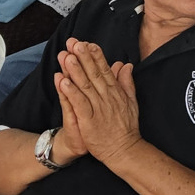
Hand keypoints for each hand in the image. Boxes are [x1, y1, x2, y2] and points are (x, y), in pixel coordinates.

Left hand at [54, 41, 141, 167]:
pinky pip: (79, 104)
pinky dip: (71, 92)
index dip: (96, 56)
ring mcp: (98, 110)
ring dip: (75, 70)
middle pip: (93, 74)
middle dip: (83, 57)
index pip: (105, 70)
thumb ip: (126, 82)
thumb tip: (125, 64)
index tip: (87, 43)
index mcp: (116, 93)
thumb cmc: (126, 128)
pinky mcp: (89, 122)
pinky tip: (63, 81)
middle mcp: (107, 98)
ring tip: (66, 56)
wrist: (124, 151)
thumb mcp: (131, 102)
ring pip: (85, 86)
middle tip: (74, 43)